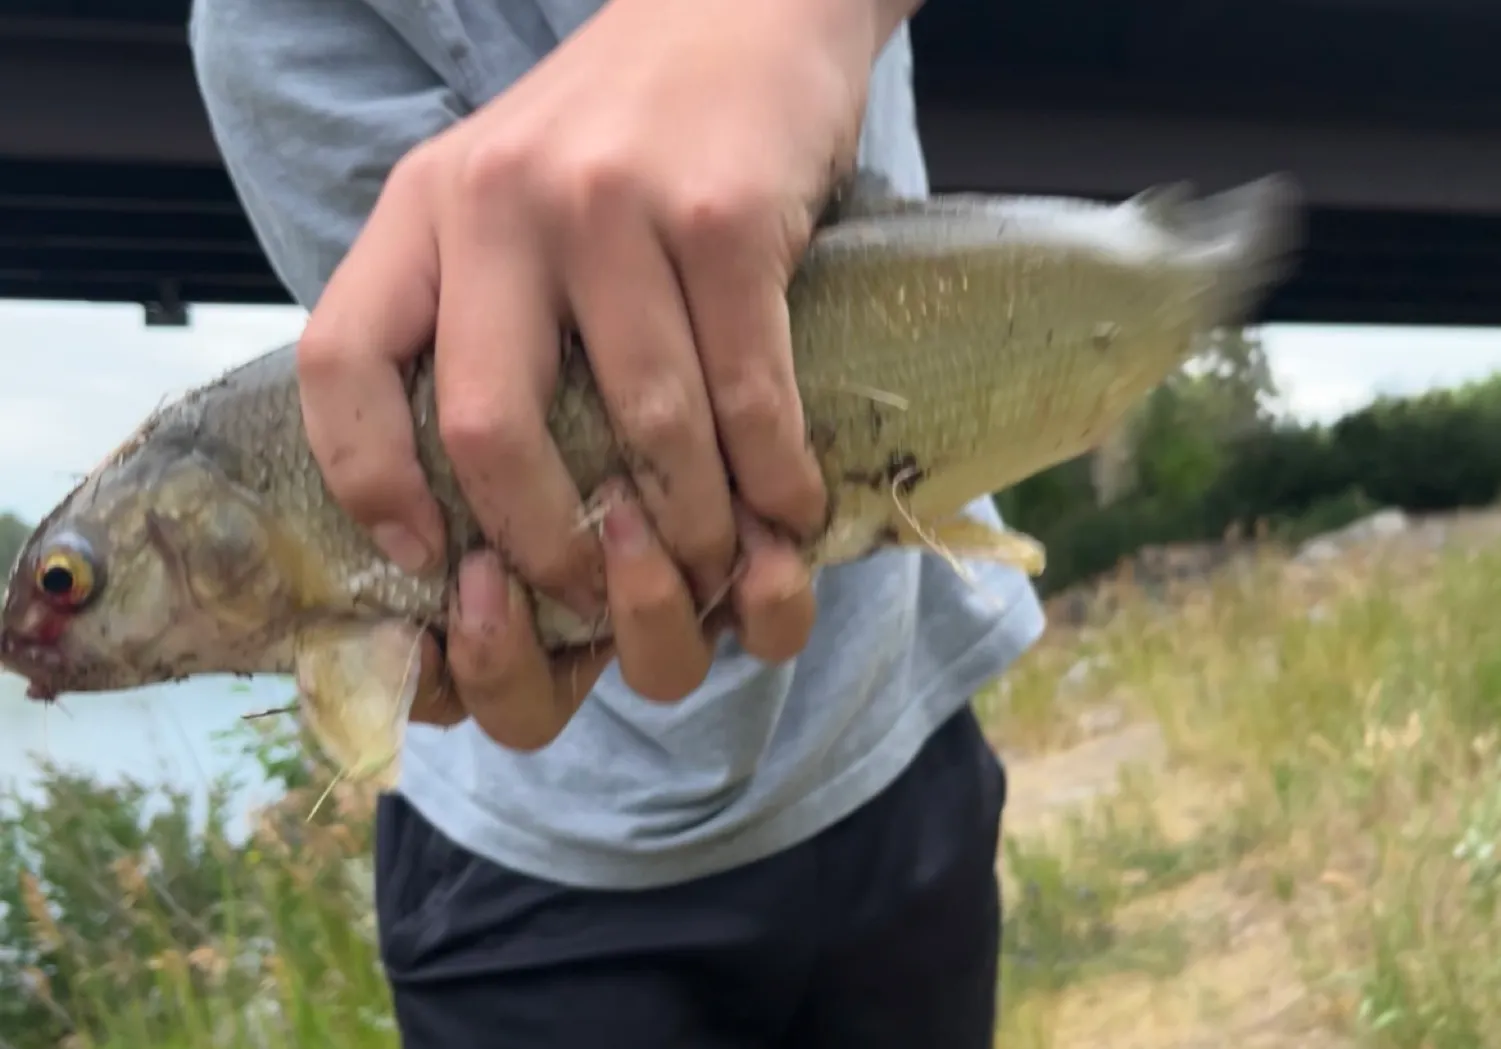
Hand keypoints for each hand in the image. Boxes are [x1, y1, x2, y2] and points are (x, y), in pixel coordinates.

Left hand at [296, 0, 918, 748]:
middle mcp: (501, 201)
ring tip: (716, 566)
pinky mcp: (727, 216)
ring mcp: (614, 205)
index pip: (343, 361)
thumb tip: (491, 499)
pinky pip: (746, 389)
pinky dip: (772, 474)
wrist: (742, 5)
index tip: (431, 563)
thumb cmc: (623, 130)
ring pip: (642, 424)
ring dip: (688, 528)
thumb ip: (478, 311)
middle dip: (547, 546)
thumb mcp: (505, 192)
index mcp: (426, 207)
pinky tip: (791, 508)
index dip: (369, 485)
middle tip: (595, 597)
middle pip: (489, 428)